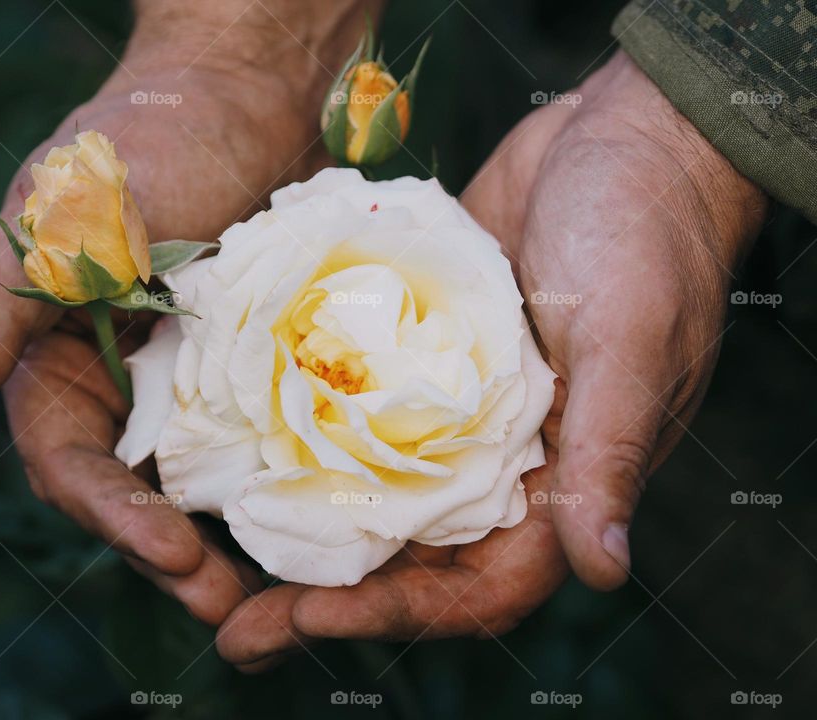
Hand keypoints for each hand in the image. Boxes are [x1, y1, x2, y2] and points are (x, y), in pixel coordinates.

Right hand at [0, 0, 377, 624]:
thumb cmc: (149, 141)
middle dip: (173, 553)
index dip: (112, 515)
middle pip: (136, 490)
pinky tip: (314, 520)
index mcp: (53, 358)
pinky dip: (273, 482)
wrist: (247, 96)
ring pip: (197, 478)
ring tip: (278, 593)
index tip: (171, 553)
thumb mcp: (66, 219)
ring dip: (228, 538)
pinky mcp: (250, 365)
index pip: (69, 463)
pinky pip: (256, 437)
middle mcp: (119, 379)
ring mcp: (189, 376)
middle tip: (234, 608)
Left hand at [215, 50, 766, 666]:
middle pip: (409, 554)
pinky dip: (306, 433)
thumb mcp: (630, 340)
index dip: (398, 613)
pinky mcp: (418, 352)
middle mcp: (501, 459)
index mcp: (562, 479)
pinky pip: (356, 409)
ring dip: (303, 524)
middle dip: (327, 591)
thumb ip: (608, 452)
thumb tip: (602, 572)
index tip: (305, 619)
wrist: (625, 137)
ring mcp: (451, 408)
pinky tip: (240, 441)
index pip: (479, 584)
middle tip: (234, 624)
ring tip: (217, 551)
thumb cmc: (647, 234)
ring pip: (372, 489)